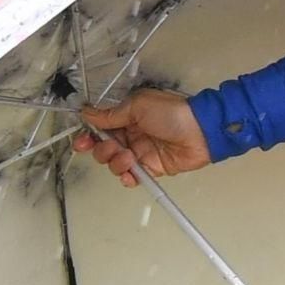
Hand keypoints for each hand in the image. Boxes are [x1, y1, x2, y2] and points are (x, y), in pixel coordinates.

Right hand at [75, 89, 211, 185]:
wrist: (202, 131)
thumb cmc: (173, 113)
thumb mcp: (138, 106)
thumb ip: (112, 114)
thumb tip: (88, 113)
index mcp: (127, 117)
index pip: (100, 128)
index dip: (88, 136)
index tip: (82, 141)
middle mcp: (131, 134)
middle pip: (103, 148)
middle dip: (101, 150)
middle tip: (112, 147)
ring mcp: (140, 152)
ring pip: (115, 163)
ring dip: (116, 162)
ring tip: (129, 156)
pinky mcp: (151, 168)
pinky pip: (131, 177)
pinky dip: (127, 178)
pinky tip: (130, 174)